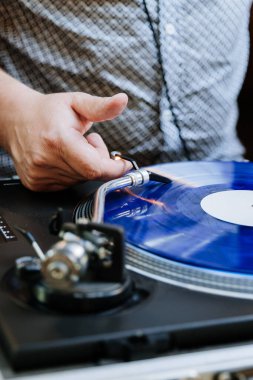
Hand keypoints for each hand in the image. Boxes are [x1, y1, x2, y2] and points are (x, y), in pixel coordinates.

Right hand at [3, 90, 130, 190]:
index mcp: (58, 140)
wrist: (15, 119)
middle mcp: (45, 161)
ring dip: (84, 167)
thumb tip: (123, 100)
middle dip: (98, 161)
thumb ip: (101, 106)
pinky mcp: (35, 184)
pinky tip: (62, 158)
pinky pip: (66, 185)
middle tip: (87, 142)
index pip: (94, 168)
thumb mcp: (76, 102)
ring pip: (79, 181)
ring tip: (72, 147)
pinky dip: (71, 173)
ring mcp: (39, 175)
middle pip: (89, 174)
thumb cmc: (48, 111)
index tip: (123, 164)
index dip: (114, 169)